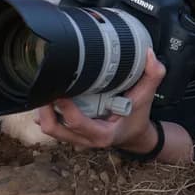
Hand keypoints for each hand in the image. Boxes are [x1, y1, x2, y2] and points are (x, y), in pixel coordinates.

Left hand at [34, 50, 166, 151]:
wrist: (135, 136)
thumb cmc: (138, 116)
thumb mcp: (147, 97)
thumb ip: (152, 75)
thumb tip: (149, 54)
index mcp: (103, 134)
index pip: (77, 124)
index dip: (65, 108)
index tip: (59, 91)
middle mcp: (86, 140)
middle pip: (55, 130)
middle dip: (45, 111)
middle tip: (44, 89)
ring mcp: (76, 140)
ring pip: (50, 130)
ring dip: (43, 112)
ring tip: (42, 90)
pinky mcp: (71, 135)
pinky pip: (52, 128)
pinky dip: (45, 115)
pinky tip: (46, 98)